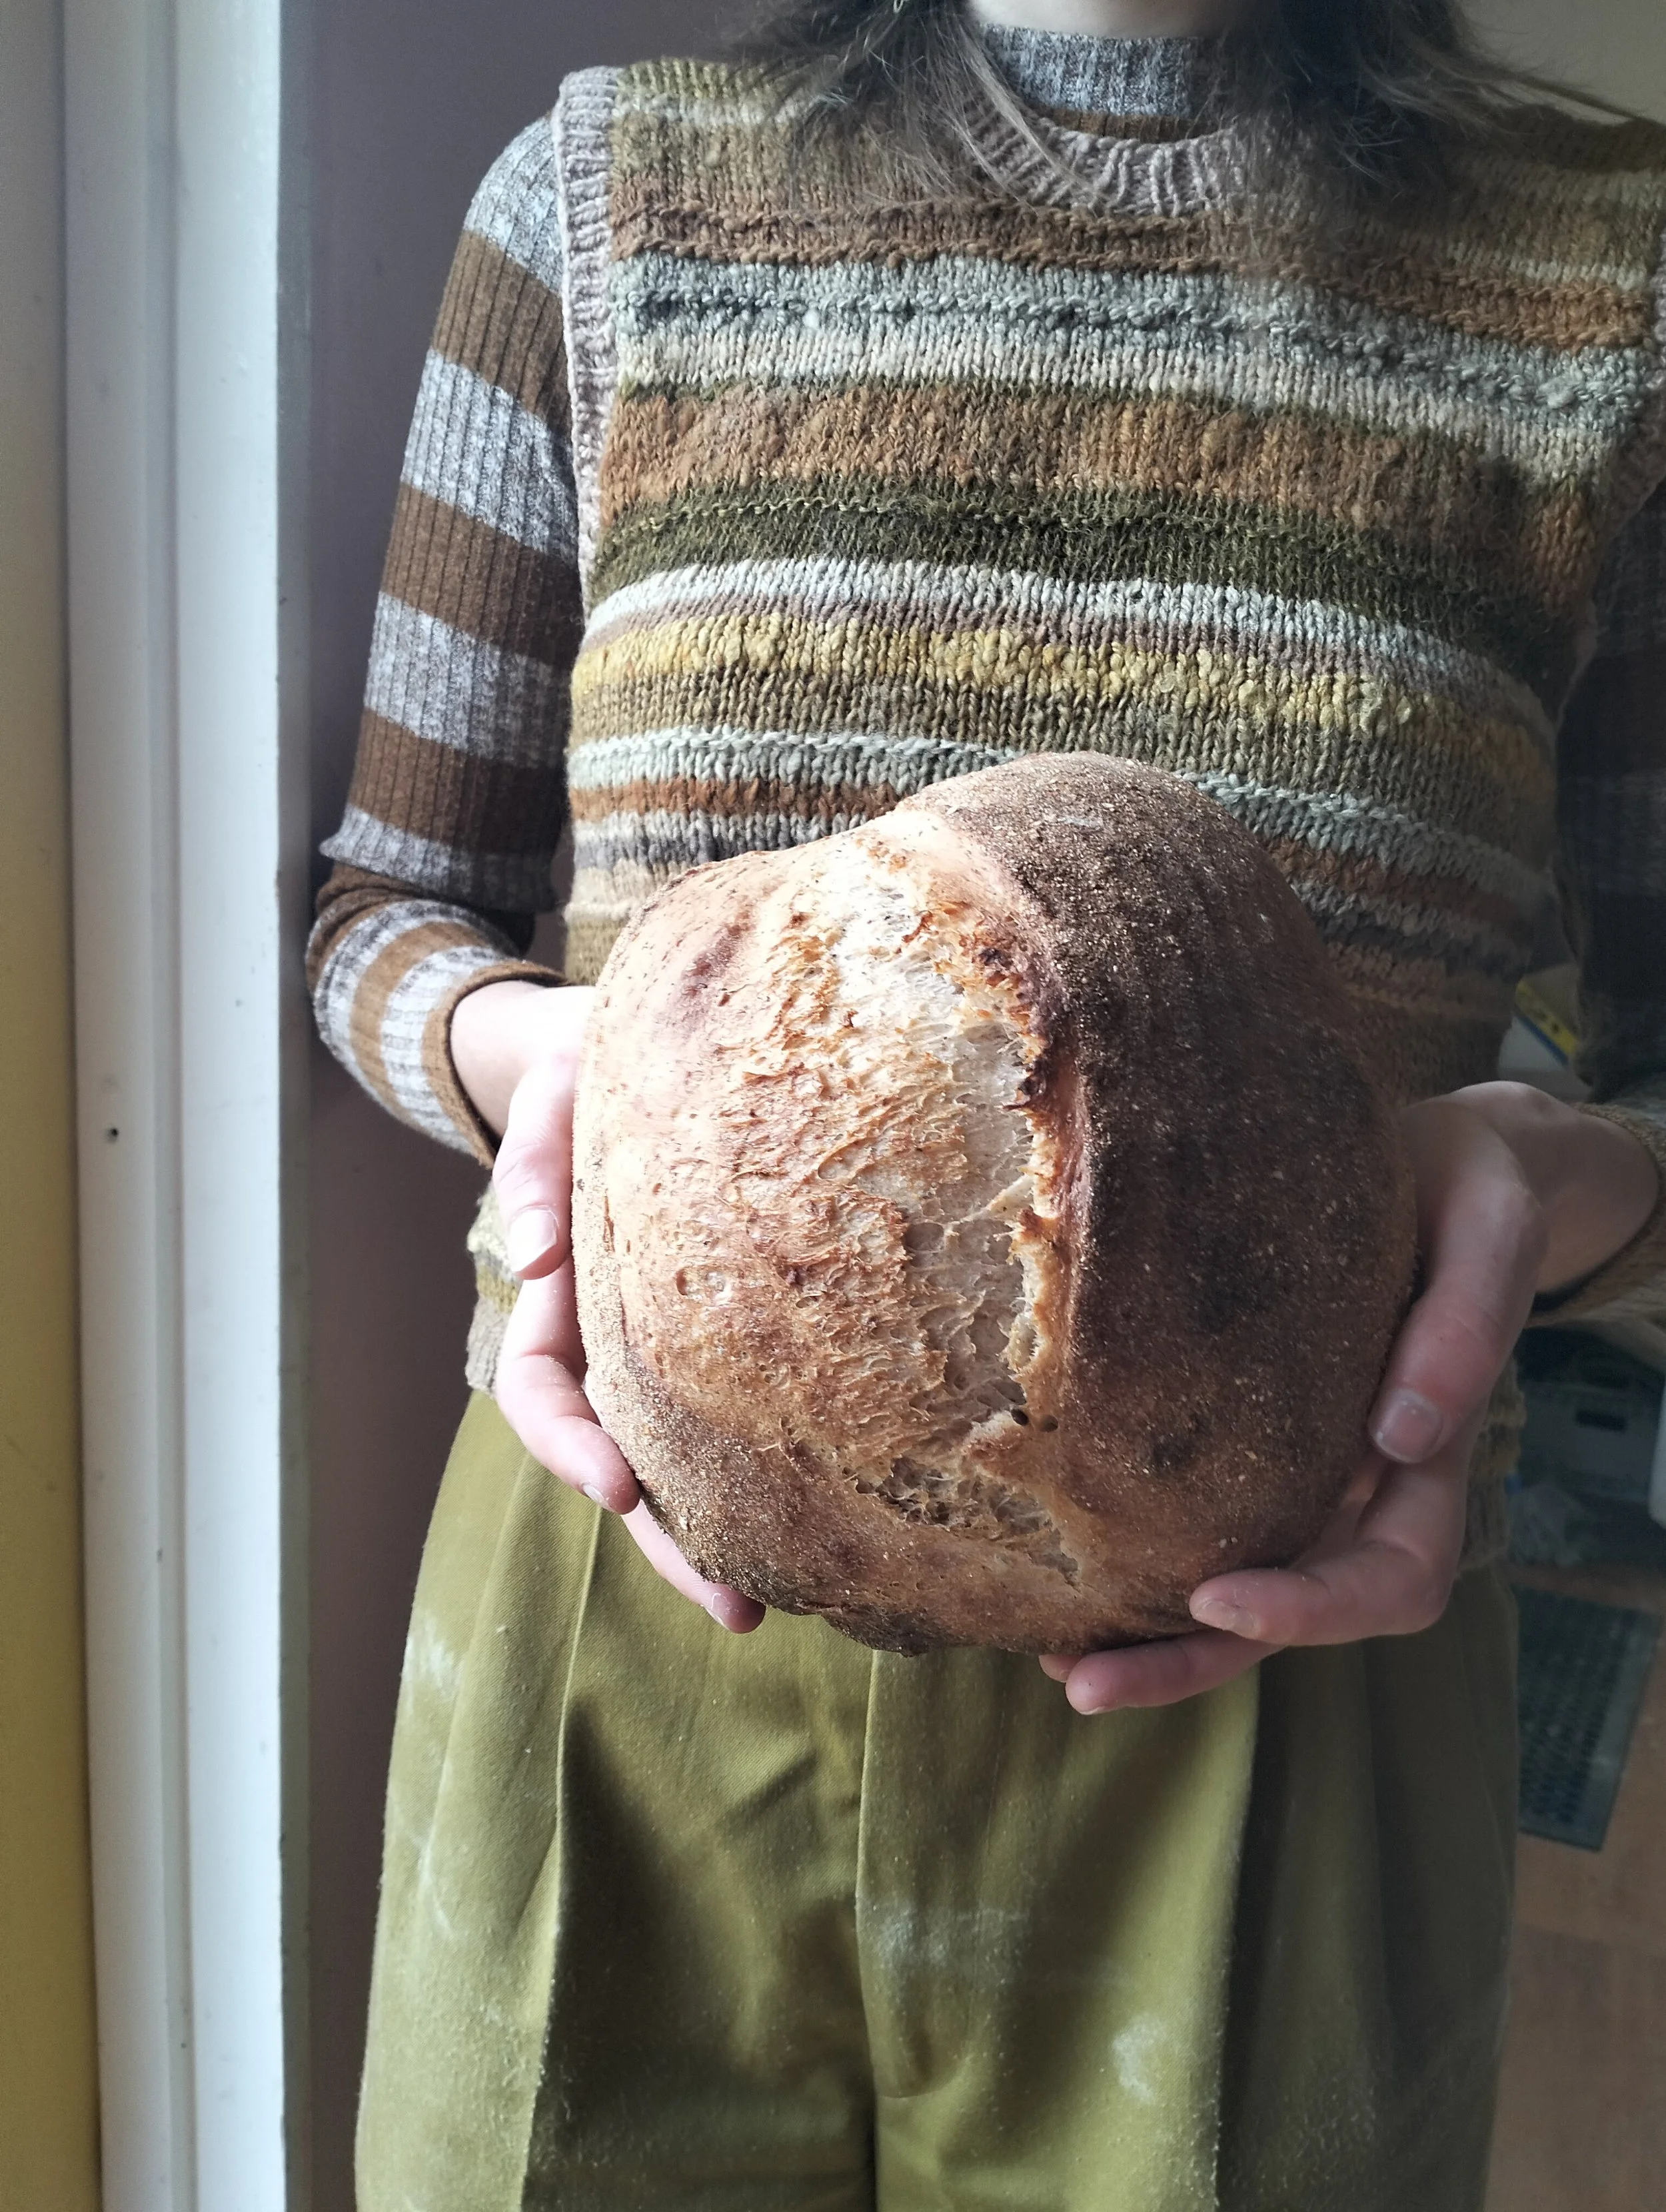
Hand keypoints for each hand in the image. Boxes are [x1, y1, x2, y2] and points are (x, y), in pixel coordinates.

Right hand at [454, 979, 764, 1633]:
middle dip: (667, 1539)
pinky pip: (746, 1407)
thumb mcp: (553, 1086)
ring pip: (686, 1455)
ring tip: (773, 1603)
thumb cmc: (589, 1059)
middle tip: (738, 1607)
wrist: (638, 1039)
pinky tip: (829, 1518)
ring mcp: (674, 1337)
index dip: (571, 1445)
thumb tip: (528, 1253)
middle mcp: (613, 1332)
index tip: (616, 1489)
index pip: (545, 1388)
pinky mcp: (738, 1324)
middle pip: (621, 1458)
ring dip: (719, 1534)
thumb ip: (535, 1162)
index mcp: (560, 1288)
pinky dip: (773, 1468)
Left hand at [1045, 1082, 1659, 1715]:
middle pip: (1289, 1615)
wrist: (1431, 1161)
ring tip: (1054, 1661)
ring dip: (1148, 1638)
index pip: (1390, 1579)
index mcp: (1428, 1464)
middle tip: (1086, 1684)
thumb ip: (1465, 1328)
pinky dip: (1131, 1555)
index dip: (1311, 1609)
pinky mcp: (1240, 1432)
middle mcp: (1359, 1490)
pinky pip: (1189, 1511)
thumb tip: (1398, 1437)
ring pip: (1229, 1587)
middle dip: (1192, 1657)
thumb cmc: (1465, 1193)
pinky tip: (1055, 1566)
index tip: (1217, 1595)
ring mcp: (1297, 1470)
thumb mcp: (1492, 1230)